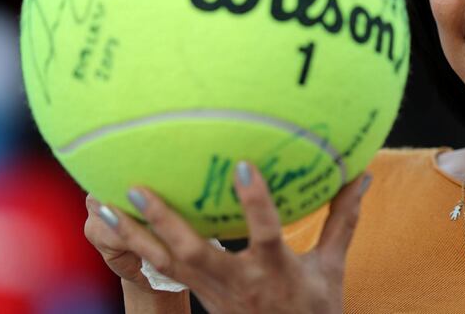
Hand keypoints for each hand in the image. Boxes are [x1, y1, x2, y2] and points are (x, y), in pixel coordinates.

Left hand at [93, 162, 370, 313]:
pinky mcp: (200, 295)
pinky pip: (161, 271)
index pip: (265, 235)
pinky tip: (117, 225)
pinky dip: (136, 247)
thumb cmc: (314, 309)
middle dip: (163, 220)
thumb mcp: (332, 267)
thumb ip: (342, 220)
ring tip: (103, 205)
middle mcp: (238, 283)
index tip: (240, 164)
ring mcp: (213, 292)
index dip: (254, 202)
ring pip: (166, 264)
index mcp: (275, 272)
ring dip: (133, 235)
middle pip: (193, 253)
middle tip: (136, 186)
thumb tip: (360, 176)